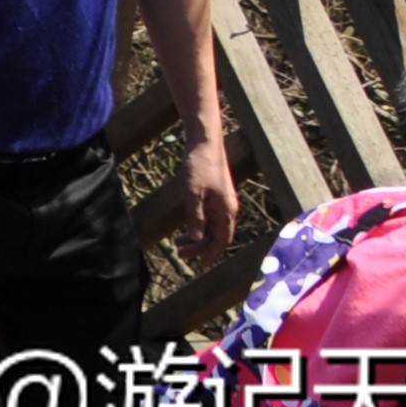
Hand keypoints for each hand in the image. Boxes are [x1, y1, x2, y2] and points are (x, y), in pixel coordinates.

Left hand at [176, 134, 239, 268]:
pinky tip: (186, 229)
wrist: (204, 142)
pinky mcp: (213, 194)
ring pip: (211, 226)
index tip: (200, 264)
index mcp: (226, 211)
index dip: (212, 253)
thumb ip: (196, 216)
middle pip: (216, 235)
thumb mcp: (194, 193)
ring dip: (197, 237)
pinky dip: (197, 224)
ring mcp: (221, 201)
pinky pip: (207, 216)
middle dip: (200, 247)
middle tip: (181, 253)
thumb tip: (197, 239)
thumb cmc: (199, 166)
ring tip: (179, 244)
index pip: (222, 239)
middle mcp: (227, 209)